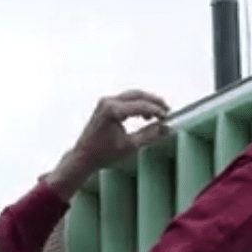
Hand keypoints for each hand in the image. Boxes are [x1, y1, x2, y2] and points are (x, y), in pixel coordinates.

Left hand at [45, 90, 170, 199]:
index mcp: (112, 110)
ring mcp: (105, 102)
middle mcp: (108, 102)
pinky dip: (136, 105)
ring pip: (132, 95)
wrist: (84, 157)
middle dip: (153, 101)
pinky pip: (125, 100)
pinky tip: (144, 115)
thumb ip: (149, 135)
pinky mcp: (104, 106)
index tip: (167, 116)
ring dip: (146, 102)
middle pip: (137, 95)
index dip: (157, 110)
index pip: (141, 105)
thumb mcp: (130, 146)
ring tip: (157, 115)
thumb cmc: (102, 154)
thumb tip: (164, 128)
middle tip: (166, 110)